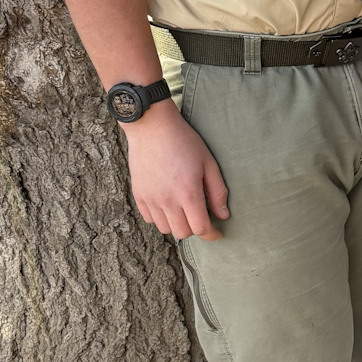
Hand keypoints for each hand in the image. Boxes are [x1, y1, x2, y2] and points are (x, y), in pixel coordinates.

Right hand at [121, 101, 230, 239]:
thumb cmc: (184, 142)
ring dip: (177, 224)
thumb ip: (217, 192)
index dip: (211, 233)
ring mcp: (150, 199)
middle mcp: (167, 200)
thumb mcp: (208, 163)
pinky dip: (160, 217)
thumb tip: (223, 215)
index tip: (217, 232)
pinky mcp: (139, 194)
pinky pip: (150, 218)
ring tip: (183, 209)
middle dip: (195, 228)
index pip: (200, 228)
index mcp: (188, 193)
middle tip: (200, 216)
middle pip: (182, 233)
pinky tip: (168, 204)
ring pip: (165, 228)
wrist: (152, 127)